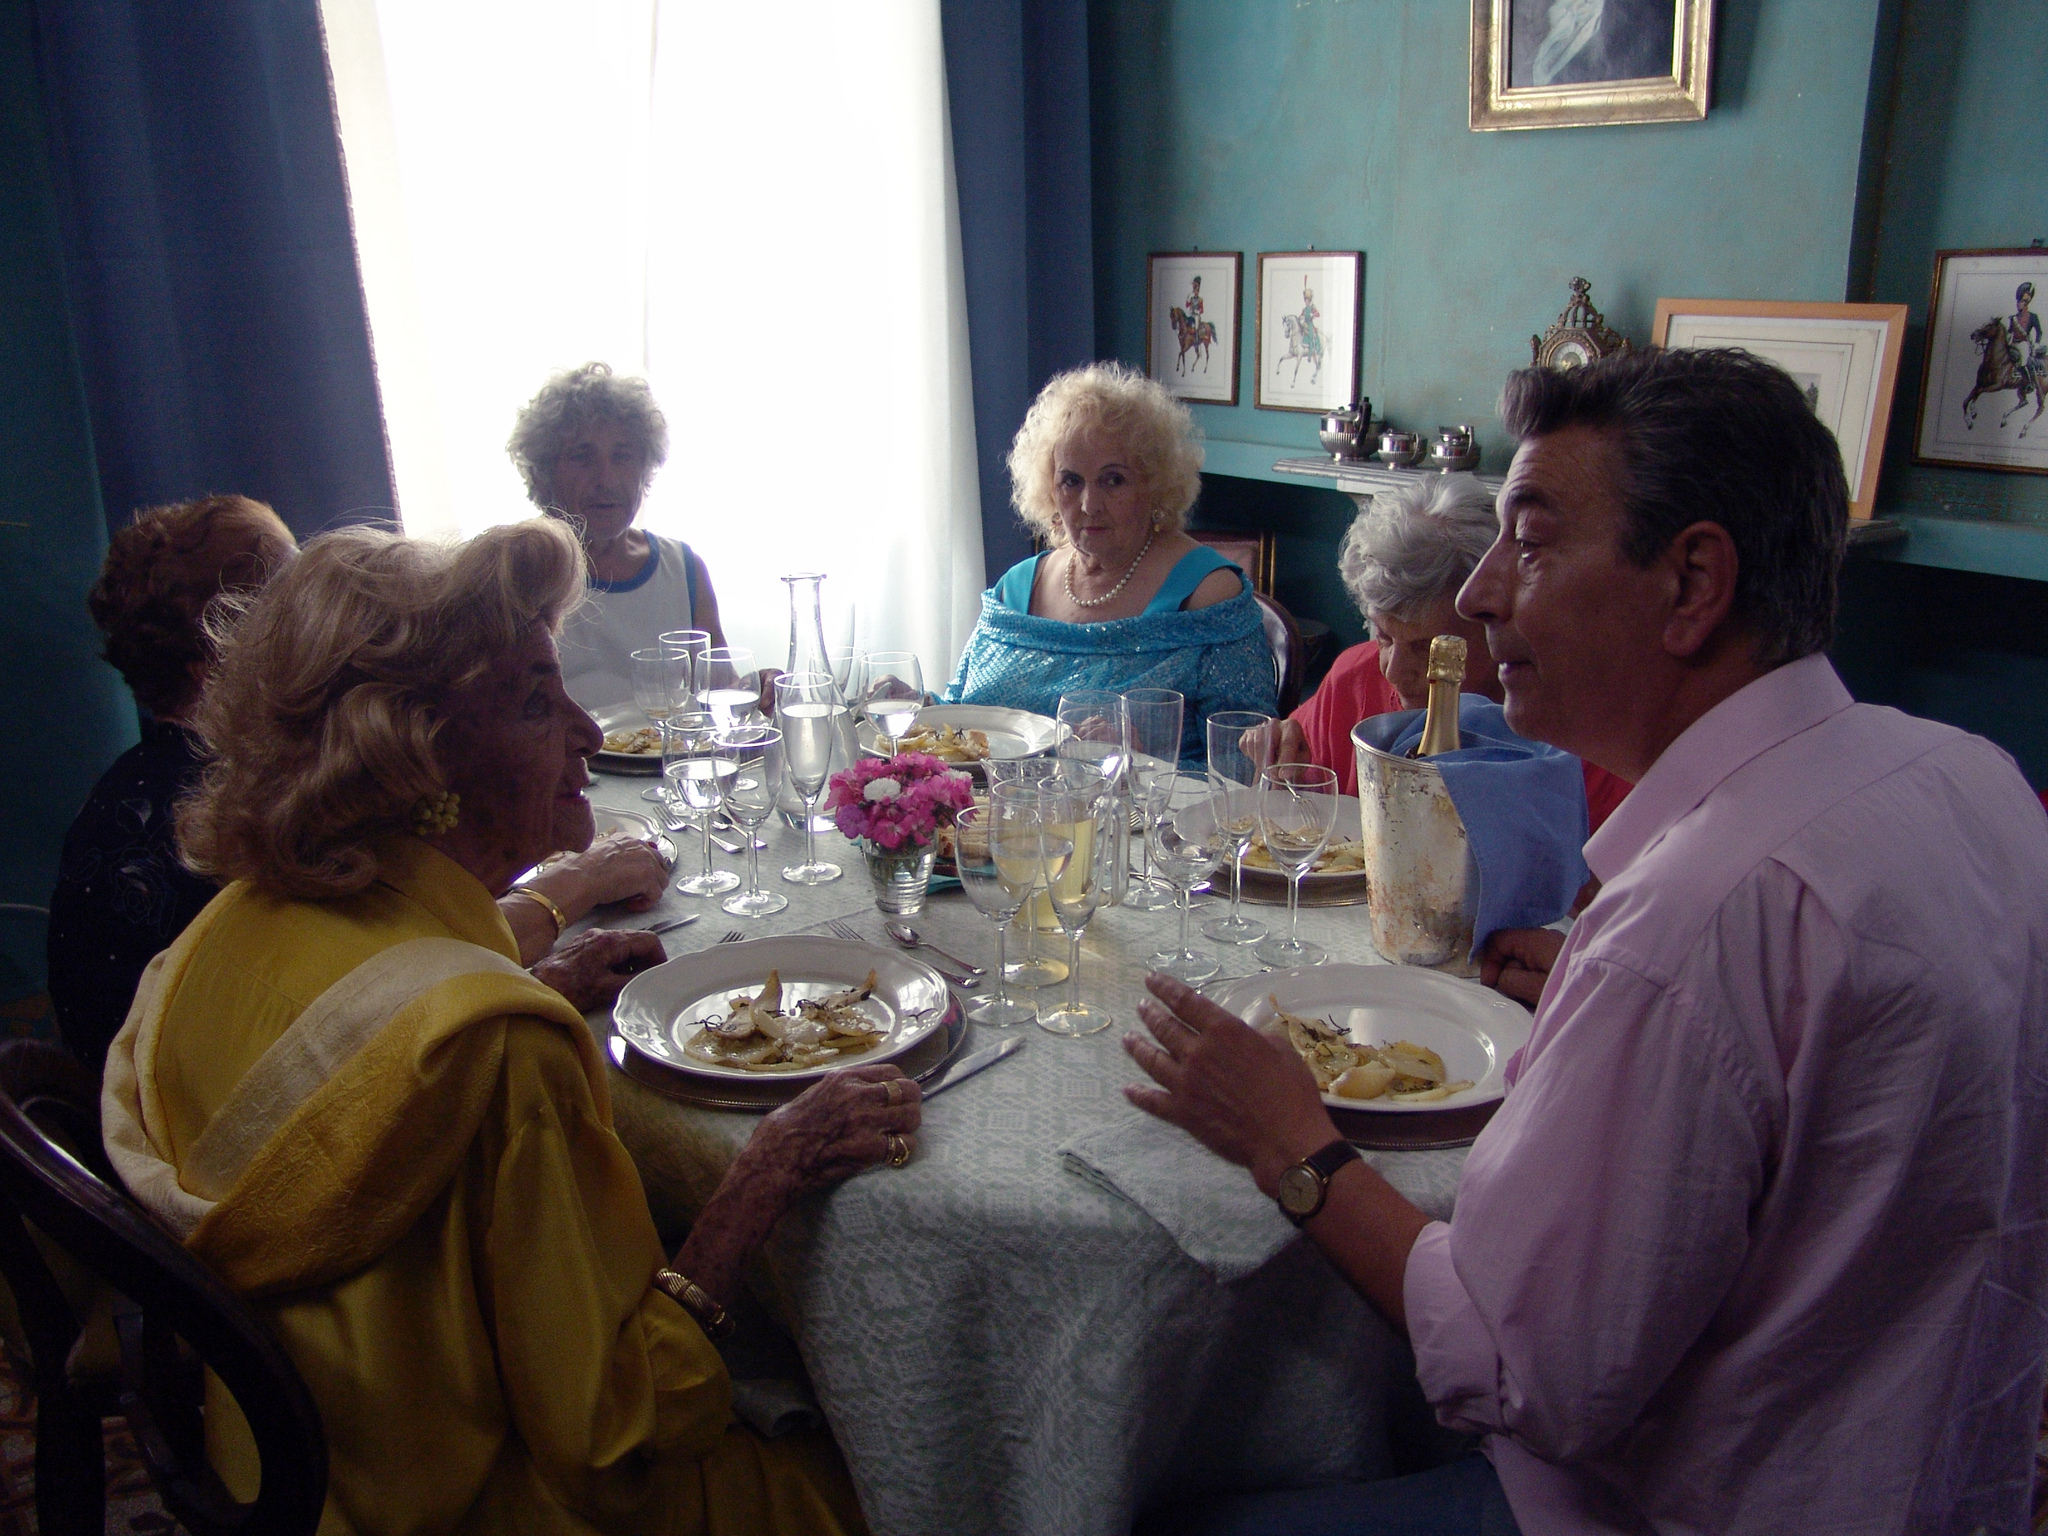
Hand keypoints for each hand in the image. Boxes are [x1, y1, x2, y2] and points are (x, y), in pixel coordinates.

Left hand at [530, 928, 663, 1011]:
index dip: (659, 957)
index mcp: (612, 941)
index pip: (649, 940)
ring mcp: (591, 937)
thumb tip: (653, 979)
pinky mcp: (582, 945)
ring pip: (623, 944)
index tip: (659, 975)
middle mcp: (603, 933)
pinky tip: (611, 979)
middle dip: (646, 960)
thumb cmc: (571, 989)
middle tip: (645, 980)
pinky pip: (608, 948)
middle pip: (637, 940)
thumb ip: (635, 981)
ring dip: (631, 962)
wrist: (537, 987)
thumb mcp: (608, 990)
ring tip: (628, 983)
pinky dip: (617, 961)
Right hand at [539, 832, 668, 914]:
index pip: (649, 853)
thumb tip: (623, 867)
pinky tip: (631, 905)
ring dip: (649, 892)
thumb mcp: (602, 852)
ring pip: (662, 881)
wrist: (581, 877)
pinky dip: (646, 903)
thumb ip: (617, 854)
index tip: (634, 879)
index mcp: (630, 840)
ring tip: (632, 899)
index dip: (644, 868)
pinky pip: (656, 895)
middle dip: (651, 879)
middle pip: (660, 865)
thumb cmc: (585, 868)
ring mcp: (648, 862)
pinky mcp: (648, 879)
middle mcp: (642, 847)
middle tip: (637, 890)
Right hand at [740, 1063, 923, 1200]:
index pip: (892, 1073)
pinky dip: (903, 1149)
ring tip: (900, 1135)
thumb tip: (867, 1089)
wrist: (778, 1156)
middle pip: (908, 1091)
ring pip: (911, 1116)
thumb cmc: (791, 1126)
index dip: (901, 1085)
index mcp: (845, 1078)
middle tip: (905, 1117)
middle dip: (911, 1104)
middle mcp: (858, 1094)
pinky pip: (903, 1144)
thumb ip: (844, 1088)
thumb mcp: (817, 1092)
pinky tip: (893, 1152)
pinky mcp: (868, 1147)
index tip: (899, 1096)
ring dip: (909, 1127)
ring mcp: (865, 1120)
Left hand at [1123, 972, 1336, 1197]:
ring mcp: (1186, 1083)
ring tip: (1127, 1038)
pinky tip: (1128, 1089)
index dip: (1165, 988)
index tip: (1150, 979)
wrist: (1284, 1139)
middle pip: (1165, 1028)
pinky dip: (1138, 1094)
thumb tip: (1248, 1033)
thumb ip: (1257, 1037)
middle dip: (1150, 1014)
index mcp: (1224, 1031)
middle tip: (1141, 1007)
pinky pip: (1153, 1101)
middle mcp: (1198, 1052)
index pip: (1186, 1002)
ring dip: (1138, 1047)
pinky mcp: (1183, 1113)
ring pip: (1152, 1059)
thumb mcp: (1281, 1050)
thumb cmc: (1291, 1092)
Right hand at [1239, 719, 1307, 773]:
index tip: (1282, 775)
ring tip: (1266, 769)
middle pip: (1267, 742)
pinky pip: (1244, 745)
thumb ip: (1294, 766)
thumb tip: (1281, 774)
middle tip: (1271, 776)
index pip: (1287, 742)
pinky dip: (1250, 755)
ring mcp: (1259, 726)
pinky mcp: (1248, 732)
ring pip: (1254, 744)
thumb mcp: (1302, 760)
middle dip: (1268, 763)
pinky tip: (1259, 758)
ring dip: (1259, 761)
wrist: (1284, 747)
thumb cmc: (1295, 754)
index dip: (1285, 759)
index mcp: (1292, 727)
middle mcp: (1274, 723)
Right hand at [1479, 927, 1564, 1006]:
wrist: (1613, 998)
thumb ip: (1509, 980)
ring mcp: (1554, 947)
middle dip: (1505, 972)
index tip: (1490, 986)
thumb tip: (1502, 977)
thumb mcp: (1535, 989)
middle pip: (1510, 950)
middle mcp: (1544, 937)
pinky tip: (1540, 994)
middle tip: (1513, 995)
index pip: (1497, 940)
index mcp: (1535, 939)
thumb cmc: (1571, 990)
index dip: (1488, 962)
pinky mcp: (1561, 958)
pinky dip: (1532, 979)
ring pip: (1523, 960)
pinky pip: (1537, 965)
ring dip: (1520, 978)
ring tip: (1530, 998)